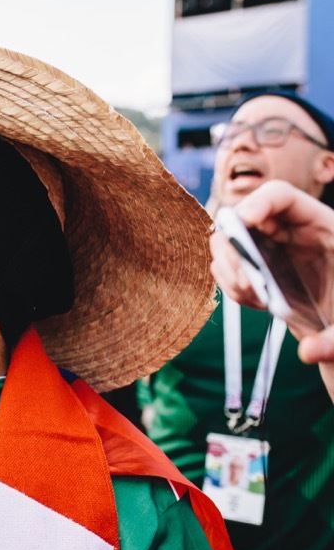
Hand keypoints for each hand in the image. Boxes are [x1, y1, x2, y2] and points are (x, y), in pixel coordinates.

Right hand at [209, 180, 333, 400]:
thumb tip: (310, 353)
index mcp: (323, 227)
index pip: (280, 196)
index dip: (257, 203)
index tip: (242, 223)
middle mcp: (290, 232)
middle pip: (242, 218)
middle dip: (235, 249)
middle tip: (248, 283)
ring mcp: (269, 248)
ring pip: (226, 242)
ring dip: (229, 271)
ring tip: (255, 298)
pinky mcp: (255, 267)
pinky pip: (226, 267)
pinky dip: (231, 286)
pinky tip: (255, 302)